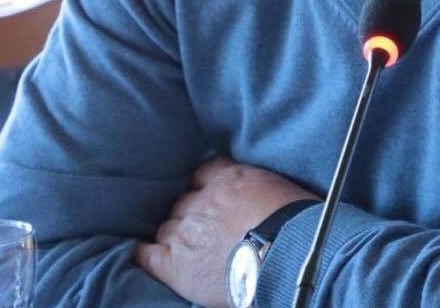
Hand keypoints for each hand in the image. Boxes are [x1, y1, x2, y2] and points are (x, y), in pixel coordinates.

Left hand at [134, 156, 317, 307]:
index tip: (210, 198)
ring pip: (168, 228)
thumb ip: (260, 189)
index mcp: (229, 179)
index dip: (205, 189)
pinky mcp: (175, 263)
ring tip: (188, 249)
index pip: (204, 175)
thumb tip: (263, 197)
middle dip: (192, 215)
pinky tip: (142, 253)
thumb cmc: (296, 228)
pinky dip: (143, 254)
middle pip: (184, 203)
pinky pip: (147, 255)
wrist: (286, 258)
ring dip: (176, 236)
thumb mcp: (282, 192)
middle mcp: (203, 201)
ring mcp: (186, 232)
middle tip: (205, 231)